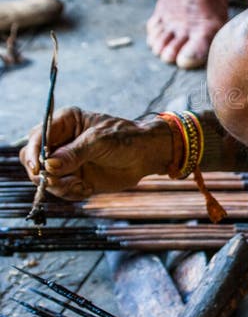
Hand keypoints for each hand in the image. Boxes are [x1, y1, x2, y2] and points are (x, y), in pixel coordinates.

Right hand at [19, 106, 171, 199]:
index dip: (32, 152)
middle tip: (55, 181)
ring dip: (58, 186)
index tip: (38, 168)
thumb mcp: (99, 141)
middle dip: (41, 173)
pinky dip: (70, 193)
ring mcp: (66, 162)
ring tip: (79, 184)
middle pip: (33, 159)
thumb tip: (48, 165)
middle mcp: (61, 142)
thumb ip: (74, 153)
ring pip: (45, 178)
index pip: (36, 137)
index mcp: (64, 123)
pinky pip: (60, 190)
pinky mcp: (74, 178)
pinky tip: (86, 188)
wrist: (146, 155)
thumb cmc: (125, 138)